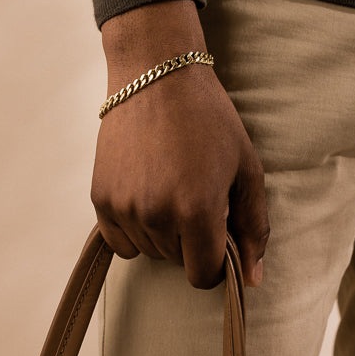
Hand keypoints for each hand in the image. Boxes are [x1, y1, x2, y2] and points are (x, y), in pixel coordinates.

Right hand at [91, 0, 269, 287]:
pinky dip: (136, 229)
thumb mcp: (246, 169)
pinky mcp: (101, 198)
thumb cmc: (209, 119)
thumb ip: (253, 227)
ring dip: (164, 233)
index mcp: (197, 210)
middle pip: (177, 262)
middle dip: (192, 240)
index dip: (216, 263)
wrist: (156, 77)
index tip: (217, 237)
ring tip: (171, 188)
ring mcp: (123, 207)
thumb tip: (252, 278)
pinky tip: (147, 196)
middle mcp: (156, 215)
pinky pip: (120, 241)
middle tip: (195, 197)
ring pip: (149, 251)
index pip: (203, 274)